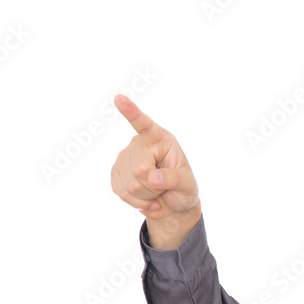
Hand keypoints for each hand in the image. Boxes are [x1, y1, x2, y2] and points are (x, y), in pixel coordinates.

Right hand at [110, 95, 200, 247]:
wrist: (172, 205)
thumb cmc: (183, 189)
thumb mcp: (187, 185)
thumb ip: (173, 180)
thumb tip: (151, 177)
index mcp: (160, 139)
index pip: (144, 124)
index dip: (131, 112)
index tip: (119, 98)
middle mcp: (139, 144)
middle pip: (139, 169)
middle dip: (153, 186)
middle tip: (163, 188)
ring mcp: (124, 157)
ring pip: (130, 185)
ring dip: (145, 197)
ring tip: (155, 193)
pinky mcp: (115, 173)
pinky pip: (121, 192)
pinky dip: (136, 203)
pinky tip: (146, 200)